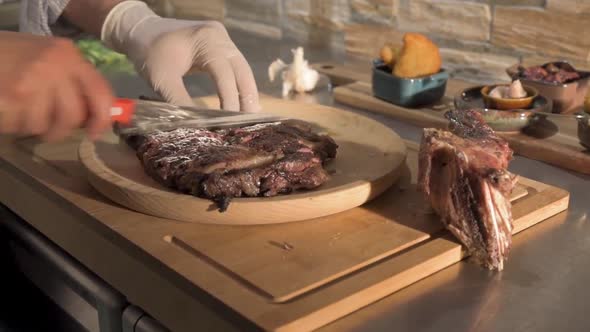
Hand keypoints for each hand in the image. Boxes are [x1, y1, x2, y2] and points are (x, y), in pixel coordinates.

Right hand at [0, 31, 114, 141]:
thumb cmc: (12, 56)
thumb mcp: (48, 58)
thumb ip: (72, 83)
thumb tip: (93, 117)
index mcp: (69, 55)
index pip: (101, 92)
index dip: (103, 119)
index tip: (95, 133)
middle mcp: (54, 66)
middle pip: (72, 116)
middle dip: (60, 129)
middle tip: (47, 126)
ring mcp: (31, 82)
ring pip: (43, 125)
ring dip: (29, 124)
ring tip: (18, 107)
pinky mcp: (10, 97)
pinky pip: (18, 126)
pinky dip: (11, 123)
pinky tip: (5, 106)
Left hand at [101, 1, 259, 111]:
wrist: (140, 30)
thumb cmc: (148, 52)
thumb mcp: (161, 79)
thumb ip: (180, 101)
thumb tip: (199, 127)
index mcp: (207, 39)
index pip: (225, 73)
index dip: (229, 99)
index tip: (228, 122)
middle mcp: (221, 37)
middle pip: (242, 71)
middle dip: (247, 98)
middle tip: (249, 124)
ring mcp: (223, 40)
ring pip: (242, 70)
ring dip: (245, 94)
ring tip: (247, 118)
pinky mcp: (221, 47)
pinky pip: (235, 69)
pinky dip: (238, 87)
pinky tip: (240, 105)